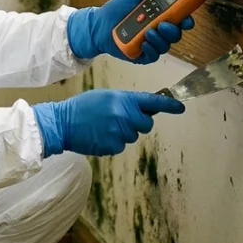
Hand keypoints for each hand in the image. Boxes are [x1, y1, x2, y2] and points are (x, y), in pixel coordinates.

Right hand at [32, 90, 185, 156]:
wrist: (62, 123)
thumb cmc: (83, 107)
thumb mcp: (106, 97)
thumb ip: (126, 102)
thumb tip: (144, 110)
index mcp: (123, 99)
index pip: (153, 102)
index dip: (169, 106)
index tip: (180, 108)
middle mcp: (124, 115)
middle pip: (146, 125)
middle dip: (137, 123)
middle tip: (120, 119)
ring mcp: (119, 132)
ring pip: (133, 136)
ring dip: (123, 133)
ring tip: (103, 127)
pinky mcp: (113, 146)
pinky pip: (121, 146)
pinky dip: (113, 142)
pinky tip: (99, 136)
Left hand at [66, 0, 194, 63]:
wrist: (98, 24)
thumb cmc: (117, 9)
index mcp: (160, 15)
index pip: (180, 19)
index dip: (187, 19)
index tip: (187, 18)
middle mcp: (158, 30)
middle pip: (176, 33)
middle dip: (173, 30)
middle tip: (163, 24)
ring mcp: (151, 43)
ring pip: (166, 45)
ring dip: (159, 38)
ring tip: (147, 32)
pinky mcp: (142, 54)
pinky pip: (154, 56)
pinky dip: (151, 49)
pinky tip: (144, 43)